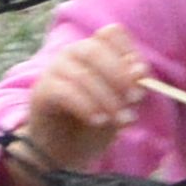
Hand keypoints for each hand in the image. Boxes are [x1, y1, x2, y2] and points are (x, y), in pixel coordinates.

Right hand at [0, 28, 147, 185]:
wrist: (64, 152)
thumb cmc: (94, 122)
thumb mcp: (120, 105)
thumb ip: (130, 88)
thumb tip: (140, 70)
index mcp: (94, 50)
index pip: (111, 33)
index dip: (130, 51)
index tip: (142, 78)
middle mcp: (72, 54)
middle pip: (95, 49)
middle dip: (119, 75)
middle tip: (134, 100)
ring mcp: (54, 70)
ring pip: (82, 74)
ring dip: (106, 98)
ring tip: (119, 120)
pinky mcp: (42, 91)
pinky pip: (65, 92)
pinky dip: (86, 106)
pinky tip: (98, 120)